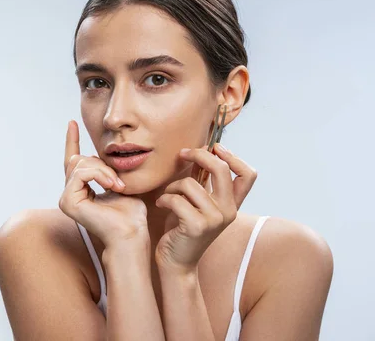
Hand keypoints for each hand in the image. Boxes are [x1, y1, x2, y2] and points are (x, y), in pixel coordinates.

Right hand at [59, 120, 148, 249]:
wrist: (132, 233)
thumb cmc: (131, 214)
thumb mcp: (121, 182)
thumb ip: (108, 170)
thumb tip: (103, 153)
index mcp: (81, 189)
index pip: (73, 160)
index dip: (72, 140)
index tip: (72, 123)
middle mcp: (70, 193)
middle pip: (79, 159)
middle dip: (102, 164)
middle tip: (119, 182)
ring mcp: (66, 198)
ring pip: (80, 164)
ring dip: (104, 170)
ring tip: (118, 185)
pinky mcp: (67, 202)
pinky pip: (81, 173)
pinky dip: (99, 175)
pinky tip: (112, 186)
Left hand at [154, 143, 257, 270]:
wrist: (177, 262)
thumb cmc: (183, 228)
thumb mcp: (198, 202)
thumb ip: (204, 180)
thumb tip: (202, 150)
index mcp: (232, 204)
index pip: (248, 175)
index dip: (233, 156)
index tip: (215, 147)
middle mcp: (228, 211)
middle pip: (221, 169)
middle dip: (199, 155)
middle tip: (183, 153)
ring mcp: (214, 219)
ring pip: (190, 184)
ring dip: (172, 186)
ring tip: (167, 195)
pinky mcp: (197, 226)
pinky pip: (176, 199)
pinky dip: (164, 199)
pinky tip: (161, 205)